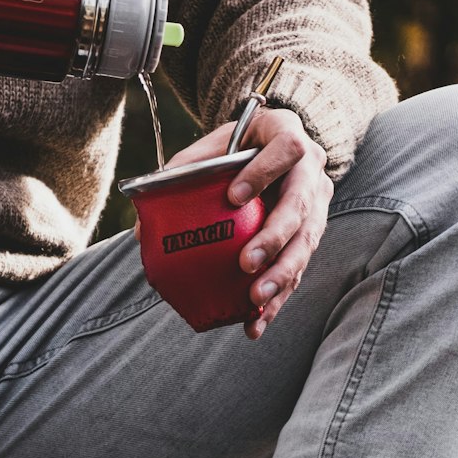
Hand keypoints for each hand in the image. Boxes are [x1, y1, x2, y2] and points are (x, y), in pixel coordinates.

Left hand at [137, 106, 332, 339]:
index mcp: (288, 135)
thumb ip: (181, 175)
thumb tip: (140, 229)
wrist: (273, 151)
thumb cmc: (236, 148)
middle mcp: (312, 171)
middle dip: (274, 238)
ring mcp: (317, 205)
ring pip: (305, 243)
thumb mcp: (212, 148)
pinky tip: (256, 323)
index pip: (288, 149)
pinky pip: (298, 270)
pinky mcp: (312, 235)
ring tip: (255, 300)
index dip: (263, 172)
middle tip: (246, 264)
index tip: (233, 197)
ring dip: (281, 275)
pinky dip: (277, 299)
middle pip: (300, 206)